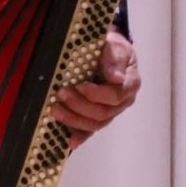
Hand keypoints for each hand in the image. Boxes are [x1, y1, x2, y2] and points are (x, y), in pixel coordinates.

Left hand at [55, 29, 139, 145]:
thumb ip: (114, 59)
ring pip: (96, 123)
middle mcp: (123, 101)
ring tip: (55, 110)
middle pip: (103, 112)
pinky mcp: (99, 116)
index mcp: (130, 83)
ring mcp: (111, 110)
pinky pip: (91, 130)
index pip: (114, 96)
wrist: (106, 50)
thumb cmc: (110, 47)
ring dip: (74, 119)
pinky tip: (69, 141)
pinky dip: (80, 136)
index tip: (79, 86)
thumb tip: (116, 78)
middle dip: (79, 106)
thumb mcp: (115, 45)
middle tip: (61, 94)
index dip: (96, 94)